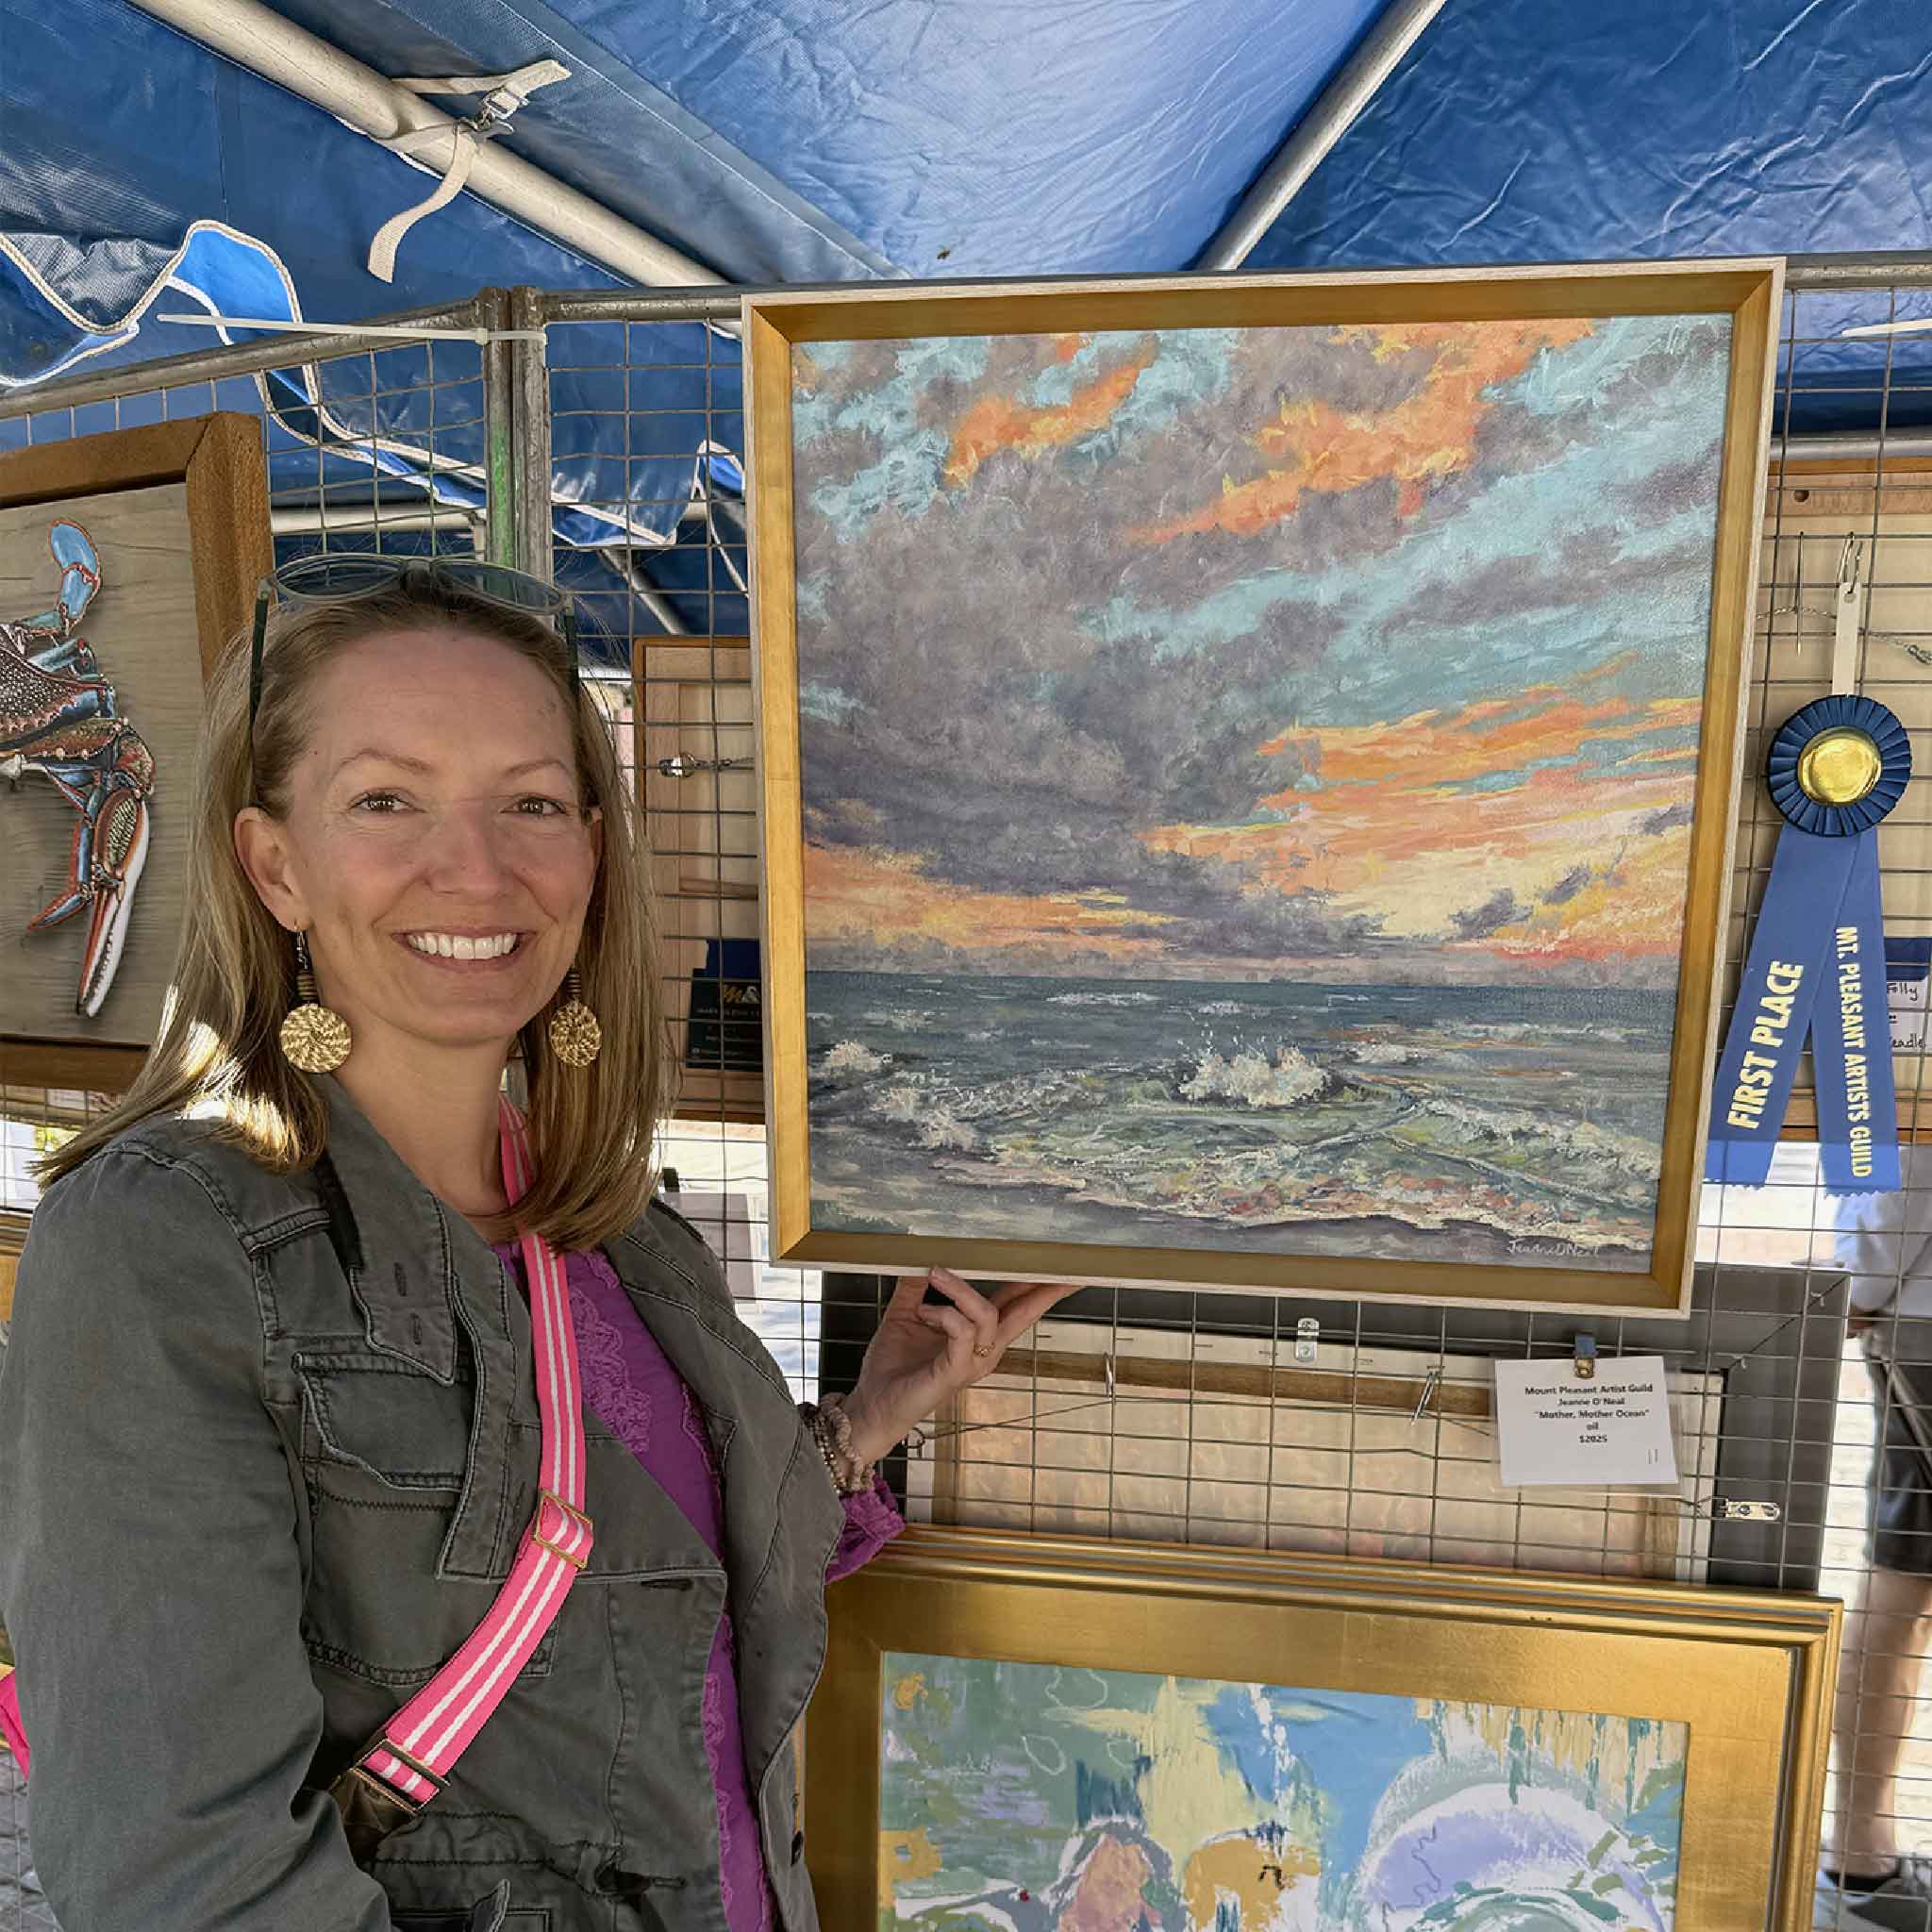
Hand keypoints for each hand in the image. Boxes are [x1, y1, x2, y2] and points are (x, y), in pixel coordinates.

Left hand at [842, 1266, 1081, 1464]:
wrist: (873, 1404)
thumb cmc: (893, 1364)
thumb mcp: (906, 1313)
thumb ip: (916, 1284)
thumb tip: (919, 1252)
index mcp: (979, 1333)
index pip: (1017, 1301)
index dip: (1040, 1281)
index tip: (1063, 1263)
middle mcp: (985, 1348)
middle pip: (1026, 1311)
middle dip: (1047, 1287)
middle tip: (1067, 1264)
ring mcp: (973, 1362)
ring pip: (986, 1314)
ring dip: (960, 1288)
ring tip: (935, 1272)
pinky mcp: (955, 1372)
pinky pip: (961, 1332)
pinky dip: (944, 1313)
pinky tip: (924, 1311)